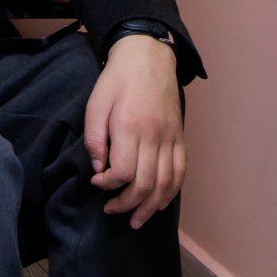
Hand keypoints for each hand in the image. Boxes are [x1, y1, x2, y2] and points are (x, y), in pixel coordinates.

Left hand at [84, 32, 182, 227]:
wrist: (148, 56)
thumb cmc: (117, 80)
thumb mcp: (96, 103)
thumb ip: (95, 139)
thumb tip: (99, 169)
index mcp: (130, 127)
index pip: (123, 172)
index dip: (108, 185)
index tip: (97, 183)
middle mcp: (154, 136)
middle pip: (145, 184)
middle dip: (127, 204)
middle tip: (111, 210)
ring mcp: (170, 138)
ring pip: (166, 183)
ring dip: (151, 206)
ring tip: (136, 220)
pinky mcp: (180, 137)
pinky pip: (181, 171)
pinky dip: (172, 191)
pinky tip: (159, 202)